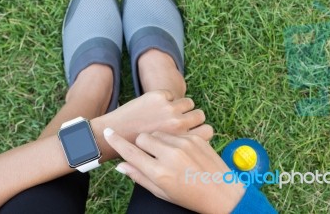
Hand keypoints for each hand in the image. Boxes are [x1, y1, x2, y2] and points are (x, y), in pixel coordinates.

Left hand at [91, 90, 212, 159]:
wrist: (113, 135)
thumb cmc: (139, 153)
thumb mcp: (163, 163)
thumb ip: (186, 152)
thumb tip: (204, 140)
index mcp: (181, 144)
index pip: (208, 131)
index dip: (201, 130)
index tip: (194, 132)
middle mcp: (178, 125)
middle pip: (200, 114)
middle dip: (193, 118)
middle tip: (180, 122)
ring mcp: (169, 109)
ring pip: (188, 102)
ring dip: (181, 107)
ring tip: (169, 114)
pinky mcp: (159, 96)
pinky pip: (172, 94)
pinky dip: (167, 100)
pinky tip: (155, 109)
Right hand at [104, 129, 244, 213]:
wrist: (222, 193)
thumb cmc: (190, 196)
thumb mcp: (162, 192)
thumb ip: (140, 177)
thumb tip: (120, 166)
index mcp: (159, 172)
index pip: (130, 152)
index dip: (115, 141)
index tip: (107, 132)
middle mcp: (170, 155)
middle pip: (143, 137)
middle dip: (142, 144)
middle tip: (150, 155)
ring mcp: (185, 144)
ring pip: (159, 133)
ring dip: (158, 141)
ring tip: (168, 155)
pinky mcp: (196, 138)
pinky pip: (176, 132)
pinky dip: (173, 140)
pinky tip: (181, 152)